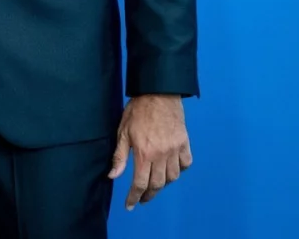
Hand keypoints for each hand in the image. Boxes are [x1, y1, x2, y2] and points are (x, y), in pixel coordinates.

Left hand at [109, 94, 192, 209]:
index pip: (140, 183)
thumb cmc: (137, 111)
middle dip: (148, 195)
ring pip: (173, 177)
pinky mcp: (185, 143)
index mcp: (144, 153)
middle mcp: (162, 155)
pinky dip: (180, 170)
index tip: (130, 205)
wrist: (158, 93)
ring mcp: (175, 149)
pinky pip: (185, 164)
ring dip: (163, 183)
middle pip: (157, 184)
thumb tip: (112, 176)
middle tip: (142, 198)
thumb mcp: (123, 132)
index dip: (134, 197)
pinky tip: (172, 169)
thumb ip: (119, 156)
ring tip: (154, 183)